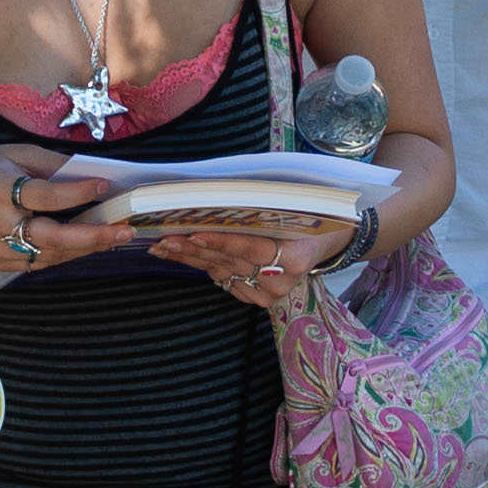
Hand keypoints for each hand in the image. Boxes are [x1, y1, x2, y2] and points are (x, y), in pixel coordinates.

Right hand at [0, 152, 121, 278]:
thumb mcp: (13, 154)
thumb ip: (51, 164)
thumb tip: (90, 173)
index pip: (45, 196)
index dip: (77, 192)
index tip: (105, 186)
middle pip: (52, 237)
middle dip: (93, 236)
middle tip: (125, 231)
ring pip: (50, 255)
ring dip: (86, 247)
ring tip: (115, 236)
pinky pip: (39, 263)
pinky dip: (65, 254)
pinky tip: (87, 244)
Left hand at [153, 208, 366, 311]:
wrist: (325, 242)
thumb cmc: (306, 217)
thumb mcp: (293, 207)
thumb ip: (262, 206)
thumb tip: (219, 189)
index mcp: (296, 258)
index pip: (254, 249)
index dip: (224, 242)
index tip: (195, 234)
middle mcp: (282, 282)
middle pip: (231, 262)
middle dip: (195, 250)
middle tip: (166, 238)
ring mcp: (268, 294)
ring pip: (221, 272)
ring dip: (188, 259)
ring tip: (162, 246)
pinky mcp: (255, 298)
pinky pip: (222, 279)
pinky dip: (198, 265)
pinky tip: (177, 255)